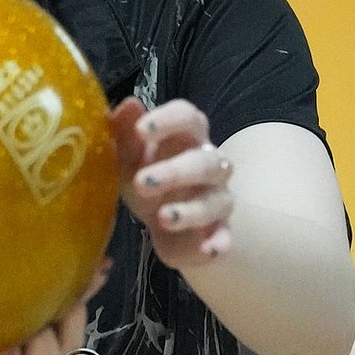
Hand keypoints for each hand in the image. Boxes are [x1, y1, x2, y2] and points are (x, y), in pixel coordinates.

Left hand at [111, 97, 234, 270]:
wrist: (164, 224)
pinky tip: (206, 250)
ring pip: (217, 200)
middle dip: (176, 171)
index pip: (187, 117)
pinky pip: (227, 237)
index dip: (169, 120)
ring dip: (191, 210)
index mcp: (185, 139)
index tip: (143, 130)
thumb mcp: (130, 159)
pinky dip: (220, 243)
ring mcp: (218, 199)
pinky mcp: (220, 232)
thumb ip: (127, 134)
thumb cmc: (149, 180)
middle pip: (205, 161)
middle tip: (143, 182)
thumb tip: (129, 104)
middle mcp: (209, 164)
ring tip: (163, 218)